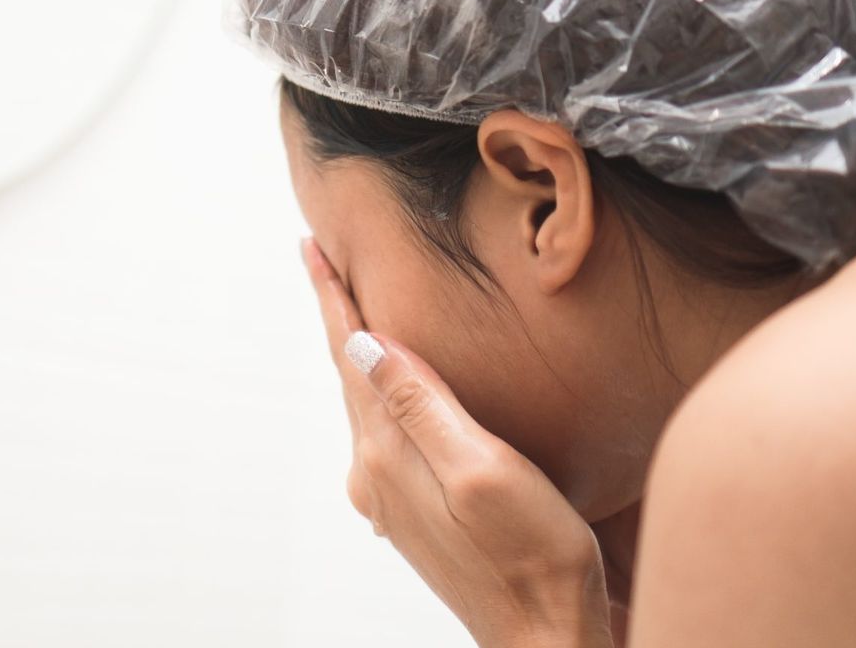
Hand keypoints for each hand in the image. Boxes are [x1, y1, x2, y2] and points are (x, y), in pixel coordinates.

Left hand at [301, 236, 614, 647]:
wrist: (546, 640)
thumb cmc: (532, 556)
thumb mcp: (481, 468)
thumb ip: (420, 404)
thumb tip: (363, 343)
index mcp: (387, 452)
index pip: (352, 353)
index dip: (334, 296)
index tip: (309, 245)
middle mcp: (375, 473)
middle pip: (350, 373)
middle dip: (339, 315)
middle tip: (322, 258)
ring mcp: (390, 496)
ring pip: (366, 402)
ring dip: (358, 353)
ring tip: (352, 309)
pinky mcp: (413, 512)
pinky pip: (386, 431)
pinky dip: (381, 392)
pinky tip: (391, 387)